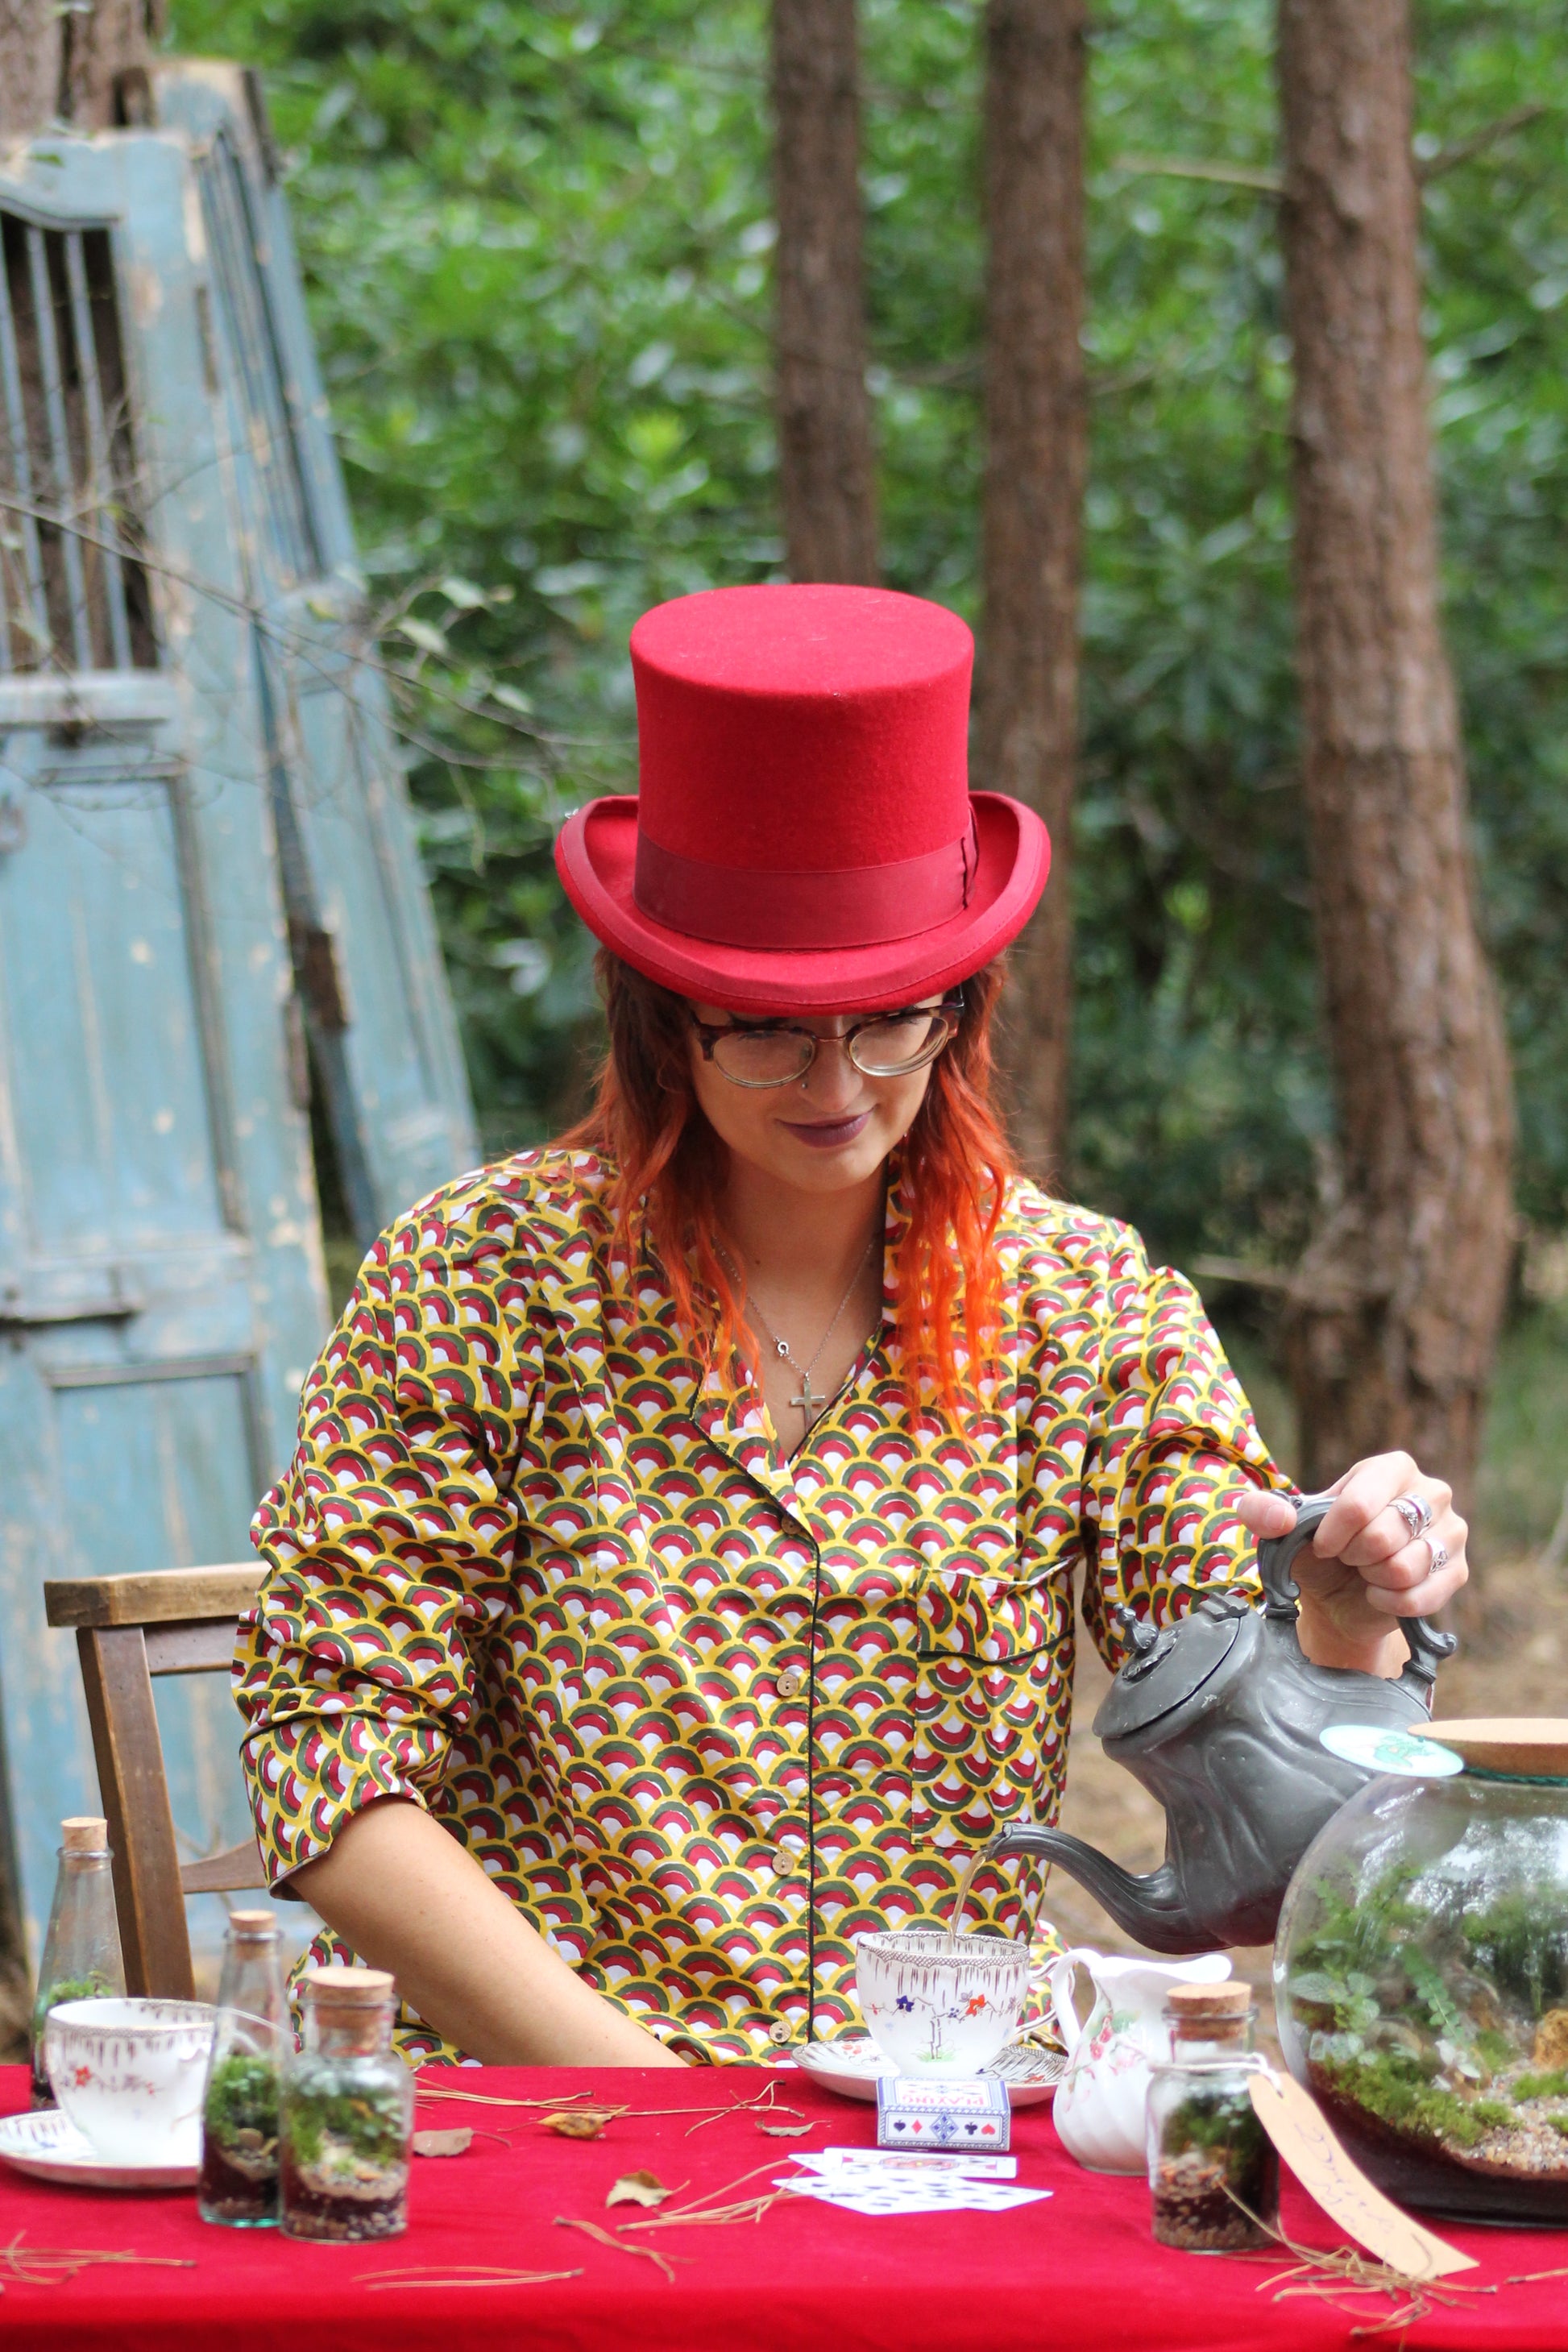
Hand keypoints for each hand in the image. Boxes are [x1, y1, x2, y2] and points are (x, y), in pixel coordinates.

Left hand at [1232, 1453, 1467, 1674]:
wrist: (1341, 1598)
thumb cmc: (1318, 1551)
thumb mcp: (1284, 1530)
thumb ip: (1263, 1512)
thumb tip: (1278, 1518)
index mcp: (1391, 1468)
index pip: (1359, 1504)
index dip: (1332, 1535)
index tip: (1322, 1545)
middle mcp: (1432, 1491)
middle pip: (1384, 1537)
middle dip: (1354, 1557)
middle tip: (1351, 1558)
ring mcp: (1452, 1531)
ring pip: (1404, 1568)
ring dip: (1373, 1580)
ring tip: (1369, 1572)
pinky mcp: (1457, 1571)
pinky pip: (1420, 1596)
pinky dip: (1390, 1603)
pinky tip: (1381, 1595)